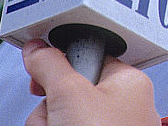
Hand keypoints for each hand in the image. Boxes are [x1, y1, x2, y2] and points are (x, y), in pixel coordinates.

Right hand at [22, 40, 160, 125]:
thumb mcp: (68, 93)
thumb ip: (50, 64)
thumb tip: (37, 48)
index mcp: (129, 83)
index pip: (88, 59)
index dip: (62, 68)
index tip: (45, 76)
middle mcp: (124, 109)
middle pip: (70, 93)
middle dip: (52, 107)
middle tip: (57, 118)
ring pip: (62, 119)